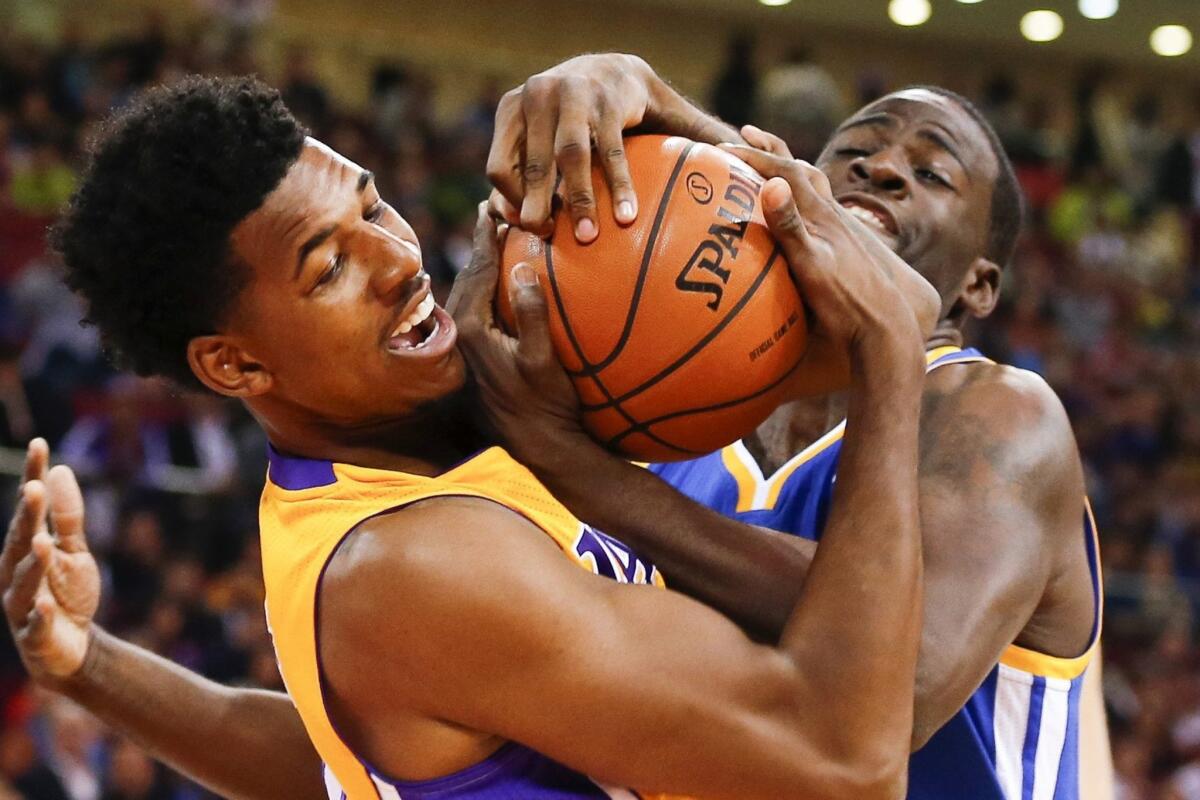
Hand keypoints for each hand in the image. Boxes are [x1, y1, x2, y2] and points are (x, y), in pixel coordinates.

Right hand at [2, 440, 100, 683]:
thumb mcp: (75, 551)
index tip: (40, 444)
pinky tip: (46, 605)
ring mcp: (23, 605)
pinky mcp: (36, 635)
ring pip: (25, 581)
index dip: (32, 477)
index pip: (28, 509)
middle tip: (33, 488)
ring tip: (44, 542)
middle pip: (20, 541)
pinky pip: (36, 624)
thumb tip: (59, 470)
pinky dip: (41, 615)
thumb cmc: (67, 594)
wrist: (73, 647)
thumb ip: (67, 516)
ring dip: (34, 563)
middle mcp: (16, 573)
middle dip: (26, 517)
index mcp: (25, 549)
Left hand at [447, 207, 582, 459]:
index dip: (486, 238)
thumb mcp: (543, 361)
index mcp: (471, 331)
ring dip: (484, 265)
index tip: (492, 208)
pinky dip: (490, 287)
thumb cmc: (546, 406)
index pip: (477, 272)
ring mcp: (469, 349)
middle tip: (491, 211)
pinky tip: (504, 281)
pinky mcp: (480, 358)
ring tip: (495, 239)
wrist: (540, 447)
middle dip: (481, 244)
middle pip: (469, 277)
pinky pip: (481, 309)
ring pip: (472, 293)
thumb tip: (519, 270)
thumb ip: (531, 315)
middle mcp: (462, 337)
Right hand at [487, 53, 739, 242]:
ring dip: (534, 204)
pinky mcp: (505, 113)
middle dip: (574, 200)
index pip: (611, 143)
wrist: (594, 66)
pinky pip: (501, 163)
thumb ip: (703, 137)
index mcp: (607, 92)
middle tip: (583, 240)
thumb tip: (755, 168)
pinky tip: (521, 224)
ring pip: (528, 161)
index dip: (618, 183)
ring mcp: (529, 99)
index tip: (627, 223)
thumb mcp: (672, 113)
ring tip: (543, 239)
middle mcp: (562, 90)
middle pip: (567, 154)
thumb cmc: (641, 103)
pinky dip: (509, 194)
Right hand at [717, 142, 937, 392]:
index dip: (753, 157)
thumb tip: (771, 184)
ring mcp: (841, 231)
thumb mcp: (811, 266)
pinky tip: (798, 214)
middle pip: (800, 170)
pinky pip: (818, 210)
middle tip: (746, 132)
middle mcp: (833, 216)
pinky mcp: (846, 249)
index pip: (784, 173)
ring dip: (789, 170)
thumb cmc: (845, 303)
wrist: (885, 327)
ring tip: (773, 166)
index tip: (721, 149)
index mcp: (822, 215)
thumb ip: (790, 226)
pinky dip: (801, 199)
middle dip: (771, 150)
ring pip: (813, 188)